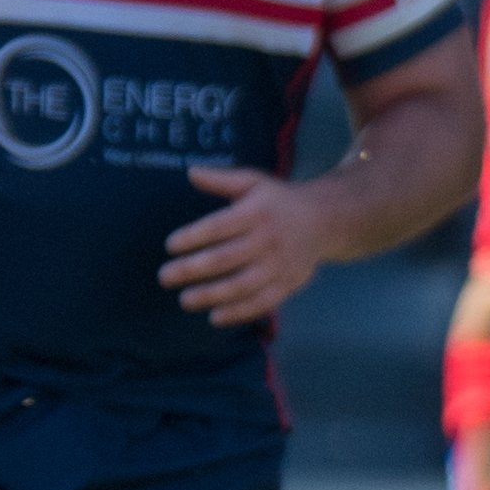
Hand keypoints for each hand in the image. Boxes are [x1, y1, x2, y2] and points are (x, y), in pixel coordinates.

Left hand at [159, 166, 335, 326]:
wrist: (325, 219)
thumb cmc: (278, 201)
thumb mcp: (254, 182)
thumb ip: (222, 179)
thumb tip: (191, 173)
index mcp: (257, 213)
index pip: (219, 226)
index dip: (193, 236)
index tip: (170, 245)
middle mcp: (268, 240)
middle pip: (225, 258)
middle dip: (192, 270)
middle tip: (164, 277)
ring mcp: (280, 264)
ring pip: (242, 285)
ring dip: (211, 295)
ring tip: (184, 300)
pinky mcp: (288, 284)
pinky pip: (262, 302)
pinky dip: (239, 312)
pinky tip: (214, 317)